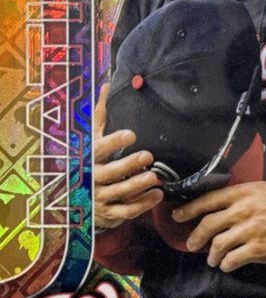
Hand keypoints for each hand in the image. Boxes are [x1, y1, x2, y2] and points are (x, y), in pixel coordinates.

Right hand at [94, 83, 163, 229]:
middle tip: (148, 156)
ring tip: (155, 176)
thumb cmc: (89, 158)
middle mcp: (91, 179)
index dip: (114, 141)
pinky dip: (142, 205)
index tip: (132, 134)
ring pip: (118, 194)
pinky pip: (126, 211)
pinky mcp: (108, 213)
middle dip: (128, 165)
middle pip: (109, 173)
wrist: (75, 197)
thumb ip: (100, 113)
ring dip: (137, 185)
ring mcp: (99, 198)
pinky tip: (158, 194)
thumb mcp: (91, 136)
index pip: (99, 149)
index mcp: (88, 158)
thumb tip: (105, 84)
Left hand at [172, 182, 265, 271]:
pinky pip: (232, 260)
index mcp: (244, 193)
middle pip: (207, 224)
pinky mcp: (260, 250)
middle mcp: (244, 210)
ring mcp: (251, 231)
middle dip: (195, 237)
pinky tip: (228, 264)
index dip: (189, 209)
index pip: (208, 200)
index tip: (178, 215)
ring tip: (213, 258)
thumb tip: (220, 206)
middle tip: (191, 243)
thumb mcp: (264, 190)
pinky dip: (226, 264)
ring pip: (217, 244)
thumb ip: (243, 197)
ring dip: (212, 254)